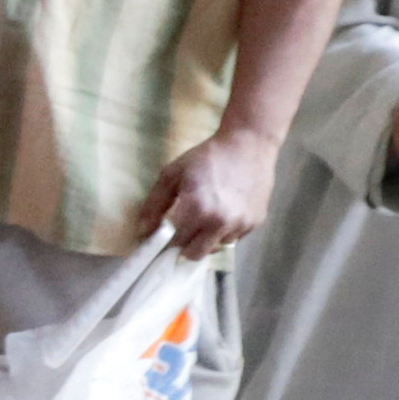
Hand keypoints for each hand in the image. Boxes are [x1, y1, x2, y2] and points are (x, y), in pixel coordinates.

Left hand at [132, 125, 280, 257]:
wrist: (248, 145)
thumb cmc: (207, 157)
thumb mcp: (173, 174)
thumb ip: (155, 204)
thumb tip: (144, 232)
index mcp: (196, 209)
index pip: (175, 243)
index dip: (167, 240)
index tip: (166, 235)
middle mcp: (219, 222)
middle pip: (195, 254)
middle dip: (185, 246)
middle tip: (184, 230)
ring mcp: (240, 224)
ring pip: (216, 247)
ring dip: (208, 238)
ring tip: (208, 216)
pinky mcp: (255, 223)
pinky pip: (234, 238)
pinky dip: (226, 231)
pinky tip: (226, 211)